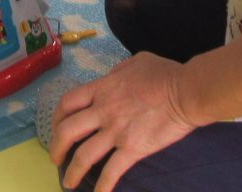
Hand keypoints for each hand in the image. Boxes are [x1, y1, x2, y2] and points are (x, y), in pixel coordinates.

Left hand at [48, 52, 198, 191]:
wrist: (186, 92)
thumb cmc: (165, 74)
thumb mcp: (134, 62)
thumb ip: (117, 72)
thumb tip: (111, 79)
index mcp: (102, 88)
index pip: (67, 103)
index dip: (56, 117)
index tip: (56, 127)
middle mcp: (103, 111)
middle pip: (67, 131)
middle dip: (56, 148)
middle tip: (55, 158)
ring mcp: (116, 131)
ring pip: (84, 155)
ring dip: (72, 171)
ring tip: (68, 183)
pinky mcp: (132, 149)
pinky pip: (112, 171)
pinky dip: (103, 186)